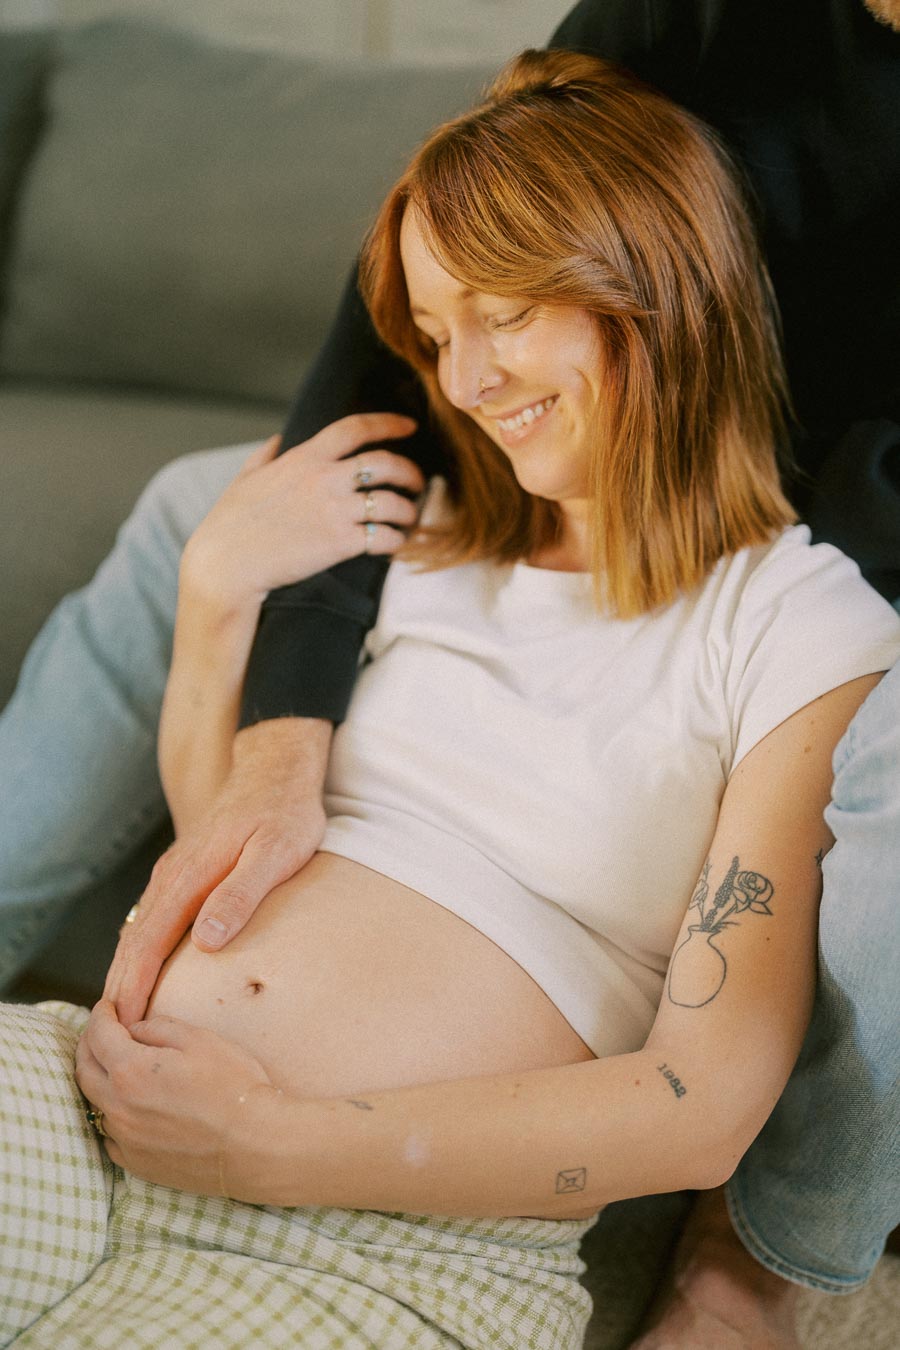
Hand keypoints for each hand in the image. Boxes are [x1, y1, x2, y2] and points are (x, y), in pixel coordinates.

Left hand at [75, 1000, 276, 1196]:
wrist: (253, 1144)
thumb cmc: (233, 1086)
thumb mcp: (200, 1040)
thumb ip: (159, 1028)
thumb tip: (136, 1030)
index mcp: (131, 1071)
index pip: (99, 1035)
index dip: (101, 1015)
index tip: (106, 1007)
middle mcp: (118, 1107)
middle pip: (85, 1069)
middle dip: (89, 1044)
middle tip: (101, 1032)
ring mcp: (125, 1139)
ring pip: (94, 1103)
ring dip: (99, 1080)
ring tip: (113, 1067)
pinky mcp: (136, 1163)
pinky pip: (110, 1135)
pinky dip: (112, 1115)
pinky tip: (127, 1108)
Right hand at [104, 717, 330, 1026]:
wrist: (275, 769)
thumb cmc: (284, 813)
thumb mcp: (275, 854)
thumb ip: (241, 895)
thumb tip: (206, 942)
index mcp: (190, 876)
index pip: (150, 941)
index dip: (134, 984)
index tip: (125, 1023)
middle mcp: (173, 875)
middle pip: (136, 938)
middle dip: (121, 985)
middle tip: (113, 1033)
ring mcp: (175, 870)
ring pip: (141, 926)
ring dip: (127, 967)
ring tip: (124, 1011)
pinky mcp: (184, 869)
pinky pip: (153, 914)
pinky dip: (141, 945)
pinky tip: (144, 964)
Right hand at [183, 412, 424, 608]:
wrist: (227, 564)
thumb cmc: (231, 524)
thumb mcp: (245, 478)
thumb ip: (265, 455)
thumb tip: (277, 439)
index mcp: (303, 458)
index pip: (354, 428)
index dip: (388, 423)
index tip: (409, 426)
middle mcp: (324, 479)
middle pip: (386, 463)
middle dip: (410, 471)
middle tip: (418, 482)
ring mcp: (335, 511)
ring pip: (392, 503)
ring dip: (408, 512)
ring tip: (410, 519)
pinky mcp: (340, 543)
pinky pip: (384, 537)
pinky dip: (396, 541)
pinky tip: (396, 544)